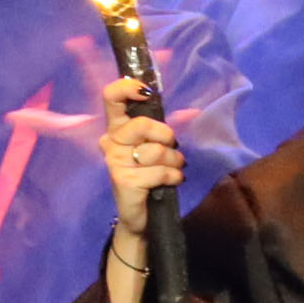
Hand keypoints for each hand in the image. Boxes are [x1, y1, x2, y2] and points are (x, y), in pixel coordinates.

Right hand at [100, 78, 183, 243]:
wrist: (139, 214)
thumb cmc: (149, 175)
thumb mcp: (158, 146)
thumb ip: (168, 128)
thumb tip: (193, 112)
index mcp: (117, 128)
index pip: (111, 97)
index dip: (127, 88)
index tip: (148, 92)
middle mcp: (110, 142)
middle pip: (142, 124)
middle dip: (166, 136)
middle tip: (171, 147)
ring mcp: (115, 161)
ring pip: (156, 151)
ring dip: (173, 161)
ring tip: (172, 168)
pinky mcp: (124, 180)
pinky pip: (159, 171)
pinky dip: (173, 176)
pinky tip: (172, 181)